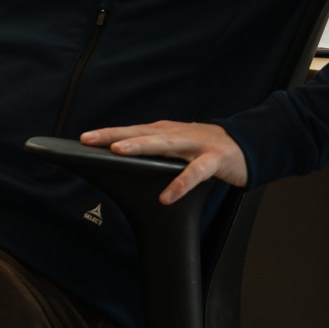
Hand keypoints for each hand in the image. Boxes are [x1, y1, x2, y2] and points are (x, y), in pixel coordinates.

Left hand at [80, 120, 247, 204]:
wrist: (244, 145)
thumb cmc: (203, 148)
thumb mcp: (176, 147)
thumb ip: (153, 153)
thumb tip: (122, 161)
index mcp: (165, 131)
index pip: (131, 130)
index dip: (108, 133)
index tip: (83, 139)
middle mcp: (176, 134)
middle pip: (141, 133)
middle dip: (114, 135)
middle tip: (89, 140)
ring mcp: (195, 144)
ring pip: (164, 145)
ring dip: (141, 147)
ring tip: (119, 152)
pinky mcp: (214, 159)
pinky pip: (195, 173)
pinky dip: (180, 184)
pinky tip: (166, 197)